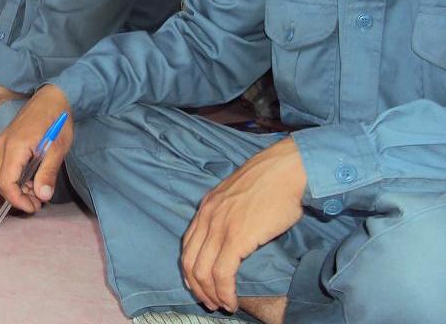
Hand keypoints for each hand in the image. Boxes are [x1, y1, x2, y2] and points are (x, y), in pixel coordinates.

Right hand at [0, 85, 72, 212]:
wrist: (53, 95)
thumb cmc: (58, 119)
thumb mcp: (58, 148)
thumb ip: (48, 172)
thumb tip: (42, 196)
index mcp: (15, 146)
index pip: (5, 183)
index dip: (17, 200)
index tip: (34, 207)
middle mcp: (3, 145)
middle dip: (16, 197)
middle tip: (37, 203)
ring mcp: (2, 142)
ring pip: (1, 175)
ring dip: (16, 188)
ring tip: (38, 191)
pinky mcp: (6, 141)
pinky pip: (5, 165)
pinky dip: (15, 177)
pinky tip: (32, 178)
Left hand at [181, 137, 305, 313]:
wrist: (287, 170)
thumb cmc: (272, 182)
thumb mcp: (238, 195)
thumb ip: (229, 213)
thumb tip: (233, 235)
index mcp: (206, 207)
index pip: (188, 245)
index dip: (191, 270)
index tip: (200, 285)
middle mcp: (207, 216)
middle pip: (189, 261)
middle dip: (197, 287)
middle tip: (209, 302)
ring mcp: (219, 227)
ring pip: (202, 271)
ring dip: (211, 294)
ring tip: (223, 305)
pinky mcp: (236, 237)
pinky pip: (222, 274)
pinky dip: (224, 292)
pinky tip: (231, 301)